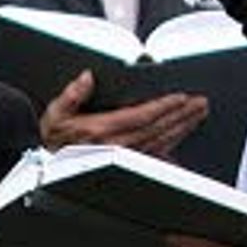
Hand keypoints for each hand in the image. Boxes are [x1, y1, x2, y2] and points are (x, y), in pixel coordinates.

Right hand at [40, 68, 211, 158]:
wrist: (46, 167)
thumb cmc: (53, 139)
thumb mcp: (56, 114)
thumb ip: (72, 95)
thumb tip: (87, 78)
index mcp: (100, 130)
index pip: (139, 117)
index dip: (162, 107)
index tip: (180, 98)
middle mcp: (116, 146)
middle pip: (157, 129)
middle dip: (181, 115)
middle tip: (200, 103)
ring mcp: (124, 157)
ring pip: (161, 142)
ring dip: (182, 127)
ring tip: (198, 114)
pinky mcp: (127, 164)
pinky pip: (156, 155)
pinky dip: (173, 145)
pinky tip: (183, 137)